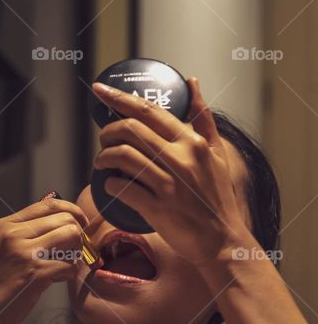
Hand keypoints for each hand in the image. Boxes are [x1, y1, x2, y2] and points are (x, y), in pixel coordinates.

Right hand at [0, 196, 88, 323]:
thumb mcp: (1, 250)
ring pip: (71, 236)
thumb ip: (25, 234)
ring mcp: (24, 253)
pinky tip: (56, 280)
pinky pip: (69, 265)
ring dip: (75, 252)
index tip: (78, 226)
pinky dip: (69, 273)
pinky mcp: (34, 274)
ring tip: (64, 265)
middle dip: (77, 235)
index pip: (49, 203)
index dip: (72, 212)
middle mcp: (14, 234)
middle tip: (73, 252)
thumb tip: (59, 221)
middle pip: (65, 218)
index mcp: (5, 225)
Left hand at [91, 78, 252, 264]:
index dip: (120, 99)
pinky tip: (109, 185)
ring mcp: (169, 184)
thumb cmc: (216, 197)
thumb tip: (191, 83)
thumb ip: (202, 118)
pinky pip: (121, 188)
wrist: (222, 240)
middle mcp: (182, 159)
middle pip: (131, 130)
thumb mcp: (217, 153)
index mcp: (193, 142)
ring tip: (103, 162)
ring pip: (123, 156)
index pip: (150, 111)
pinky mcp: (158, 208)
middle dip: (108, 131)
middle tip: (104, 140)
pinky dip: (108, 184)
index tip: (100, 90)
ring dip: (104, 157)